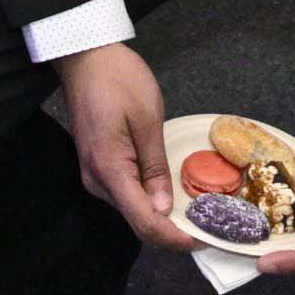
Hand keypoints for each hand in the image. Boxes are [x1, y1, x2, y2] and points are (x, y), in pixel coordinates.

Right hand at [56, 44, 200, 251]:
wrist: (85, 56)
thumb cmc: (117, 78)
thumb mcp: (146, 118)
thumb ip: (155, 167)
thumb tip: (163, 208)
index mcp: (110, 170)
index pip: (145, 223)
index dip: (176, 237)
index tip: (205, 237)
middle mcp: (97, 181)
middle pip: (138, 221)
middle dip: (173, 228)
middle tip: (210, 222)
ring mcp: (94, 175)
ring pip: (132, 209)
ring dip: (162, 214)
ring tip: (196, 206)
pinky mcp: (97, 166)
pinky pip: (126, 193)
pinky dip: (149, 198)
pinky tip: (170, 189)